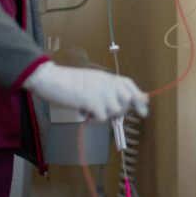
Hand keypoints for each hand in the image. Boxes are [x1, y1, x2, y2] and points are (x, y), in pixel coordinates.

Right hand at [23, 62, 148, 120]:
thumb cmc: (67, 82)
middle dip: (120, 110)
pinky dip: (94, 119)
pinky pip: (102, 117)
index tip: (144, 110)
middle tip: (105, 112)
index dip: (139, 97)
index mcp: (106, 77)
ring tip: (90, 111)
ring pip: (115, 111)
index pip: (129, 85)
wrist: (52, 79)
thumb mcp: (90, 82)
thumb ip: (105, 89)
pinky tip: (84, 113)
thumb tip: (119, 101)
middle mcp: (107, 83)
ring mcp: (101, 92)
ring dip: (104, 115)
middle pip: (127, 99)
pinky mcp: (93, 101)